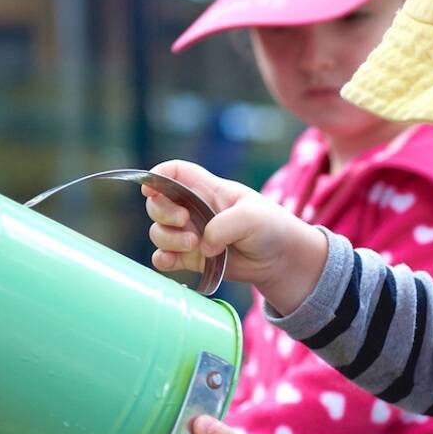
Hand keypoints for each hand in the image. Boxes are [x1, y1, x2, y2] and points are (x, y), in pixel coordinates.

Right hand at [143, 159, 327, 313]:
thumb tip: (202, 245)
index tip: (150, 188)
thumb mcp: (252, 217)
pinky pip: (164, 258)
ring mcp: (191, 234)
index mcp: (208, 189)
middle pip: (158, 203)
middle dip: (162, 211)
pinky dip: (162, 259)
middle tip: (183, 220)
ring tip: (195, 245)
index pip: (175, 172)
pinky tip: (172, 261)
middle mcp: (195, 209)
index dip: (158, 175)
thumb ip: (222, 226)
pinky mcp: (192, 258)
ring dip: (168, 238)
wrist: (281, 260)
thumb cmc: (271, 228)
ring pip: (159, 232)